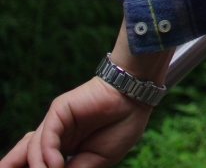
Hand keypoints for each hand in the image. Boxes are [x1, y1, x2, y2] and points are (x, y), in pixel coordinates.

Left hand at [1, 78, 151, 167]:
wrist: (137, 99)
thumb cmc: (122, 126)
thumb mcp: (97, 160)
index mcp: (65, 147)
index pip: (39, 163)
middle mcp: (56, 135)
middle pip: (26, 154)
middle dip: (13, 166)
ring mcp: (56, 122)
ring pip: (33, 148)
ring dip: (38, 166)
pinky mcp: (58, 111)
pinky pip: (47, 135)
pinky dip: (48, 153)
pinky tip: (55, 165)